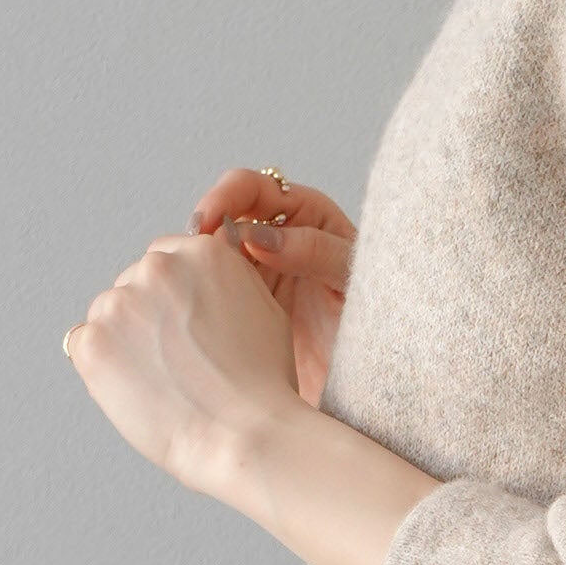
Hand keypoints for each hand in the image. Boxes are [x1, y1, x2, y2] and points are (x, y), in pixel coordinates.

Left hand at [65, 227, 300, 496]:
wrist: (242, 433)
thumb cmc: (261, 383)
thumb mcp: (264, 308)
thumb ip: (225, 281)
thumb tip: (199, 282)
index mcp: (200, 252)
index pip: (166, 257)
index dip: (174, 296)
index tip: (182, 323)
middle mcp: (157, 267)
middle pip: (134, 281)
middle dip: (148, 314)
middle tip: (174, 358)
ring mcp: (120, 303)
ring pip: (107, 313)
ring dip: (123, 338)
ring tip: (159, 377)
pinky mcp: (92, 341)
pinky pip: (82, 345)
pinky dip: (102, 365)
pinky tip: (137, 386)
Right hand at [187, 167, 357, 410]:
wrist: (373, 376)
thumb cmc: (377, 320)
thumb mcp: (351, 279)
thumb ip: (312, 250)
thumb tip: (255, 234)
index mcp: (303, 215)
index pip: (252, 188)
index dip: (225, 196)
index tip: (209, 221)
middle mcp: (272, 239)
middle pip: (219, 217)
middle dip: (200, 230)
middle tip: (190, 253)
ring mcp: (251, 274)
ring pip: (207, 257)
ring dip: (193, 264)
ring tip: (188, 283)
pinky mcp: (238, 309)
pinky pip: (207, 294)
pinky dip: (195, 295)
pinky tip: (191, 310)